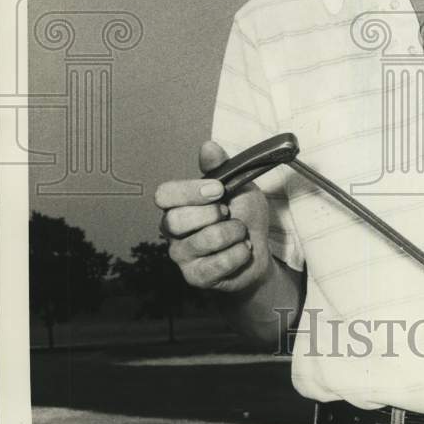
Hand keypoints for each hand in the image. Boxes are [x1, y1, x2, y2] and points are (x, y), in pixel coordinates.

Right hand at [155, 140, 272, 293]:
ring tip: (241, 233)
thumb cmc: (243, 215)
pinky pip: (218, 264)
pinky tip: (243, 250)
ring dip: (234, 233)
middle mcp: (172, 230)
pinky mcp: (196, 277)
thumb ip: (221, 167)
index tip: (218, 190)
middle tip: (229, 214)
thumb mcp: (237, 185)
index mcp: (178, 204)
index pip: (164, 195)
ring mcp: (181, 256)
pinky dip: (239, 253)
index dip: (190, 191)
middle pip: (176, 220)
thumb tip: (208, 146)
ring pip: (204, 240)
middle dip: (213, 214)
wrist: (258, 250)